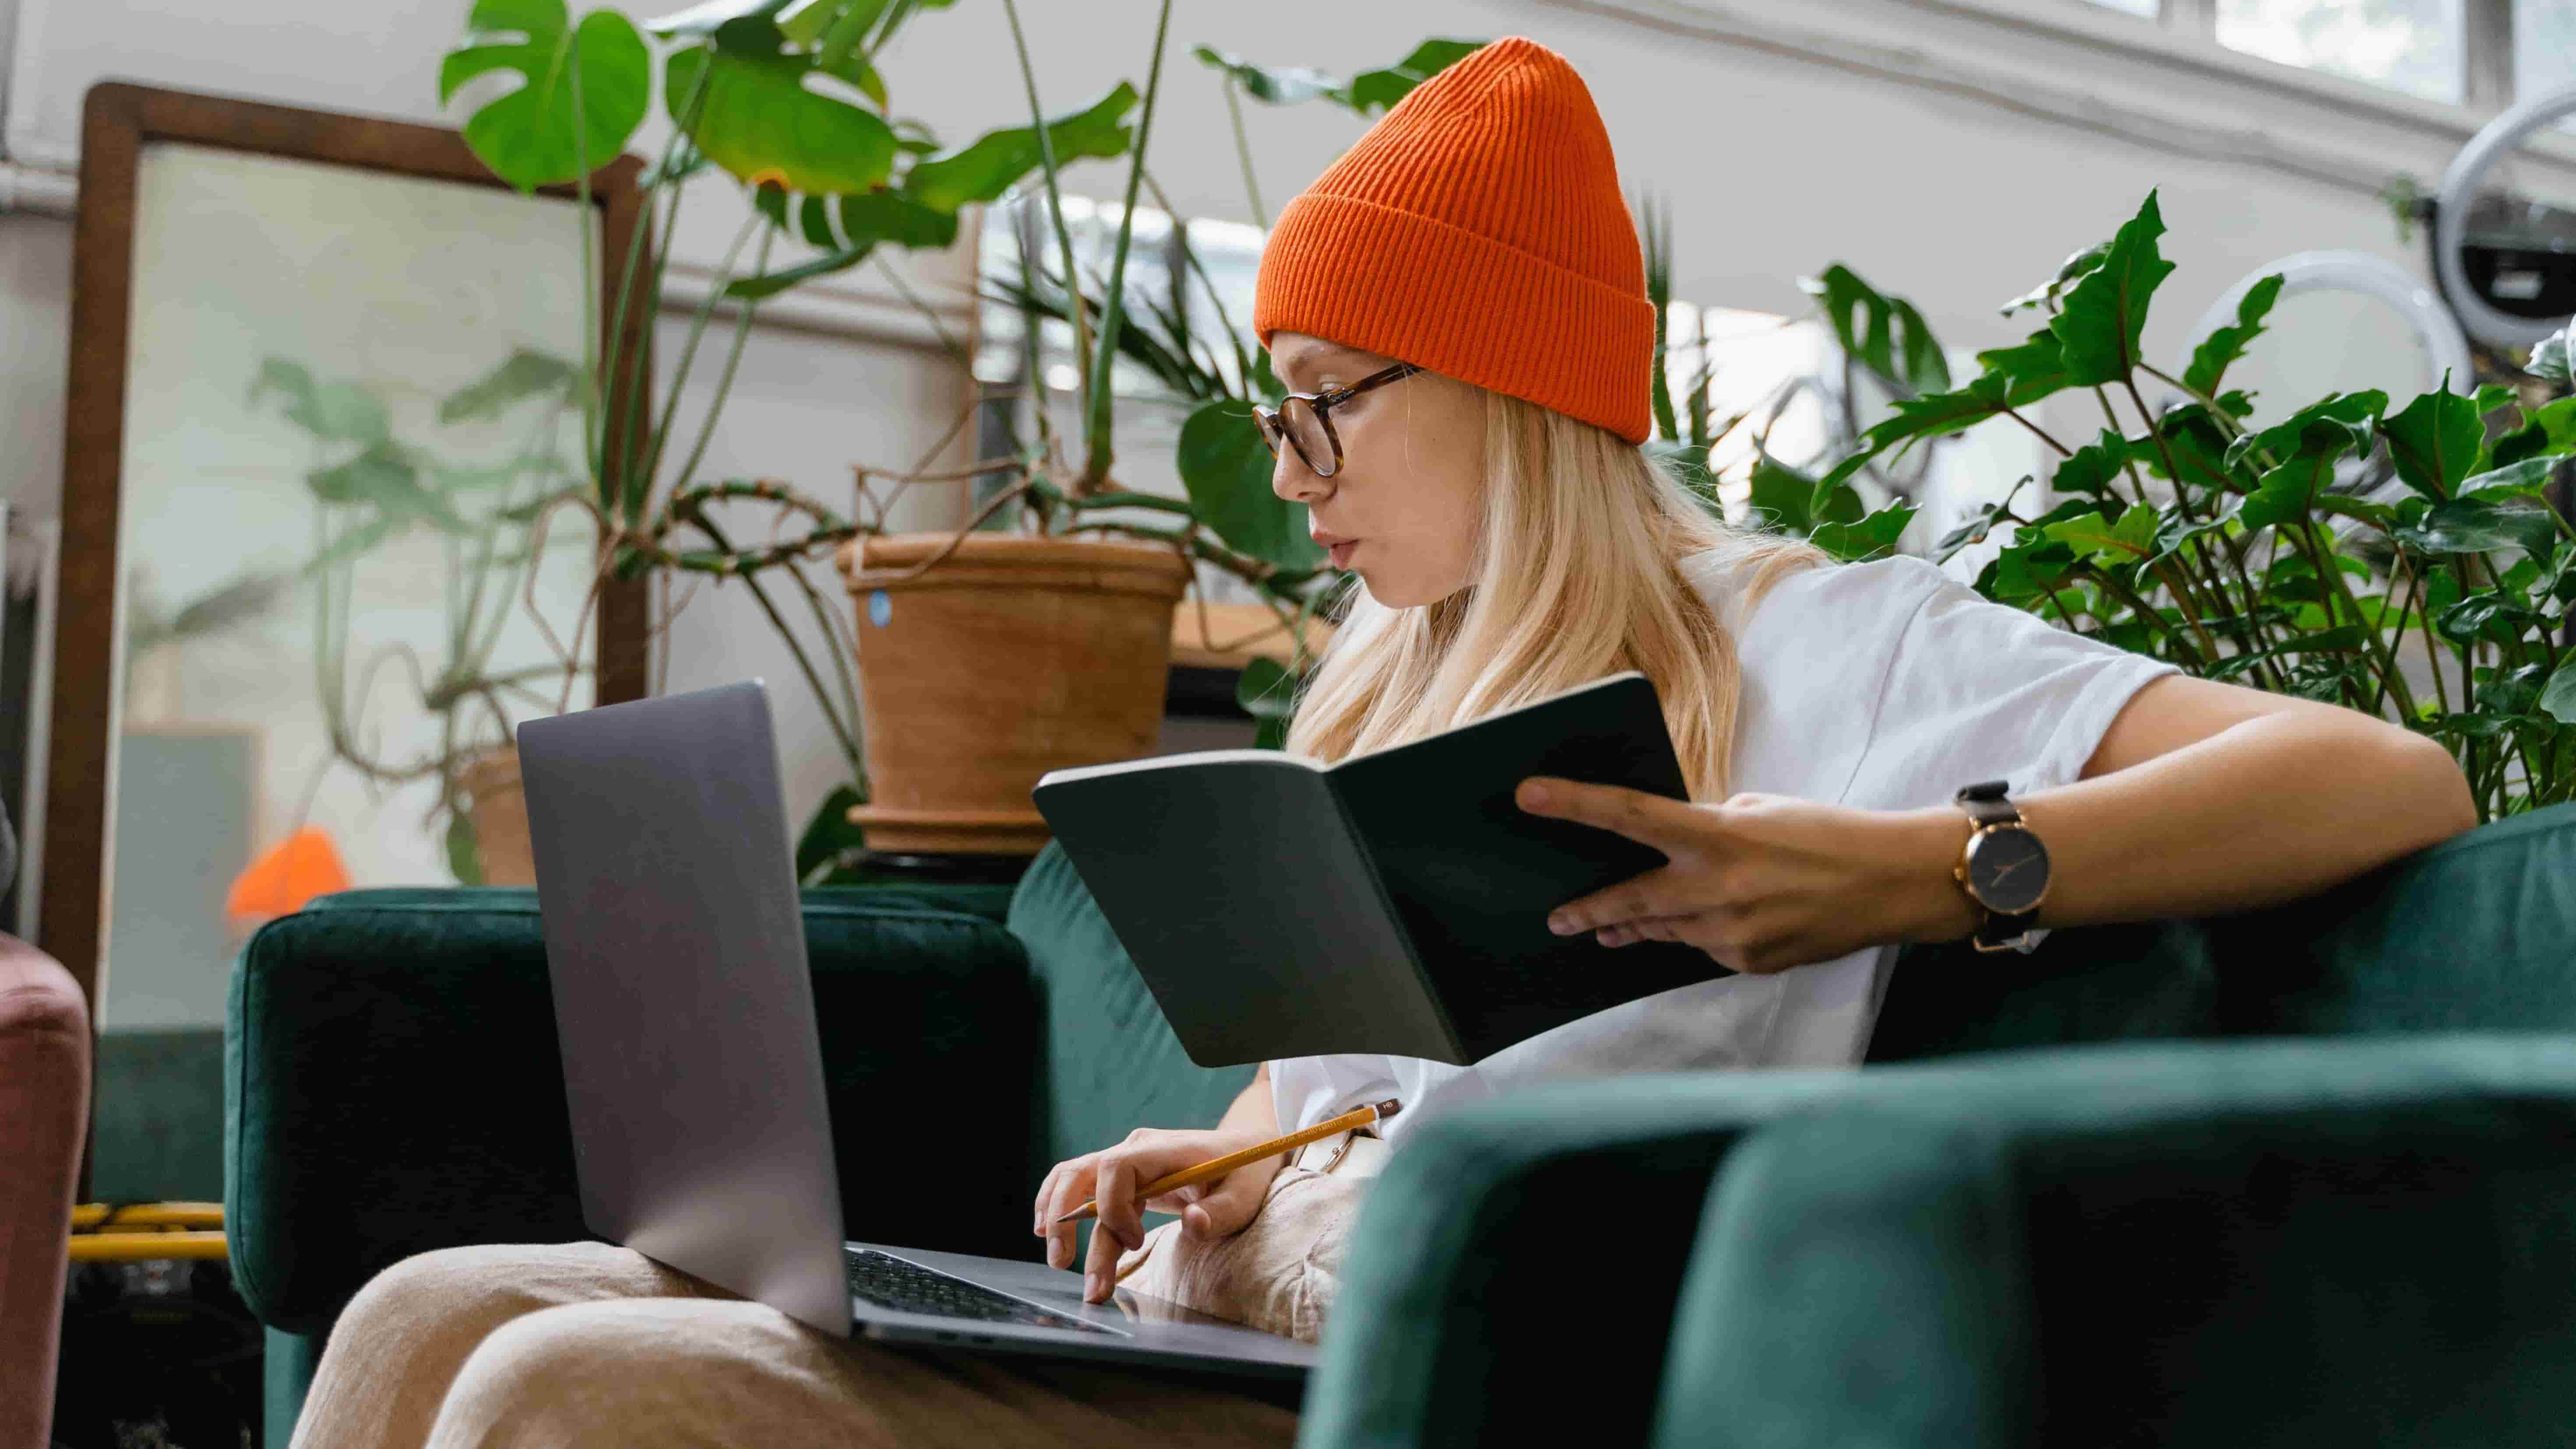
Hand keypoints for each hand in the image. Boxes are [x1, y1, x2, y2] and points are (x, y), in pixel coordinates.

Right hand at [1033, 1125, 1288, 1303]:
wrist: (1246, 1149)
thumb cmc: (1245, 1174)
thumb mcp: (1243, 1196)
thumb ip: (1220, 1212)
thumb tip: (1193, 1224)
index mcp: (1162, 1150)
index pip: (1116, 1168)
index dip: (1114, 1208)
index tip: (1134, 1242)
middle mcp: (1136, 1149)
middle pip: (1083, 1173)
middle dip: (1065, 1218)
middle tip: (1062, 1265)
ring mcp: (1127, 1160)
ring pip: (1074, 1178)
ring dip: (1057, 1215)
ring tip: (1056, 1260)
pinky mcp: (1124, 1177)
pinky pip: (1083, 1186)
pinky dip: (1061, 1206)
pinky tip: (1048, 1232)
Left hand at [1514, 777, 1983, 973]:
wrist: (1891, 883)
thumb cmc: (1825, 834)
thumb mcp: (1759, 813)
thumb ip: (1707, 828)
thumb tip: (1666, 846)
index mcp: (1720, 836)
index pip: (1632, 815)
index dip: (1576, 804)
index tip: (1529, 795)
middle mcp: (1720, 889)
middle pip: (1631, 899)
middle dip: (1588, 909)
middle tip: (1556, 917)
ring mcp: (1734, 934)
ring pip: (1665, 931)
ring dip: (1633, 927)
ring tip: (1605, 926)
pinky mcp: (1751, 962)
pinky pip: (1706, 948)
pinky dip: (1699, 934)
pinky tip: (1714, 923)